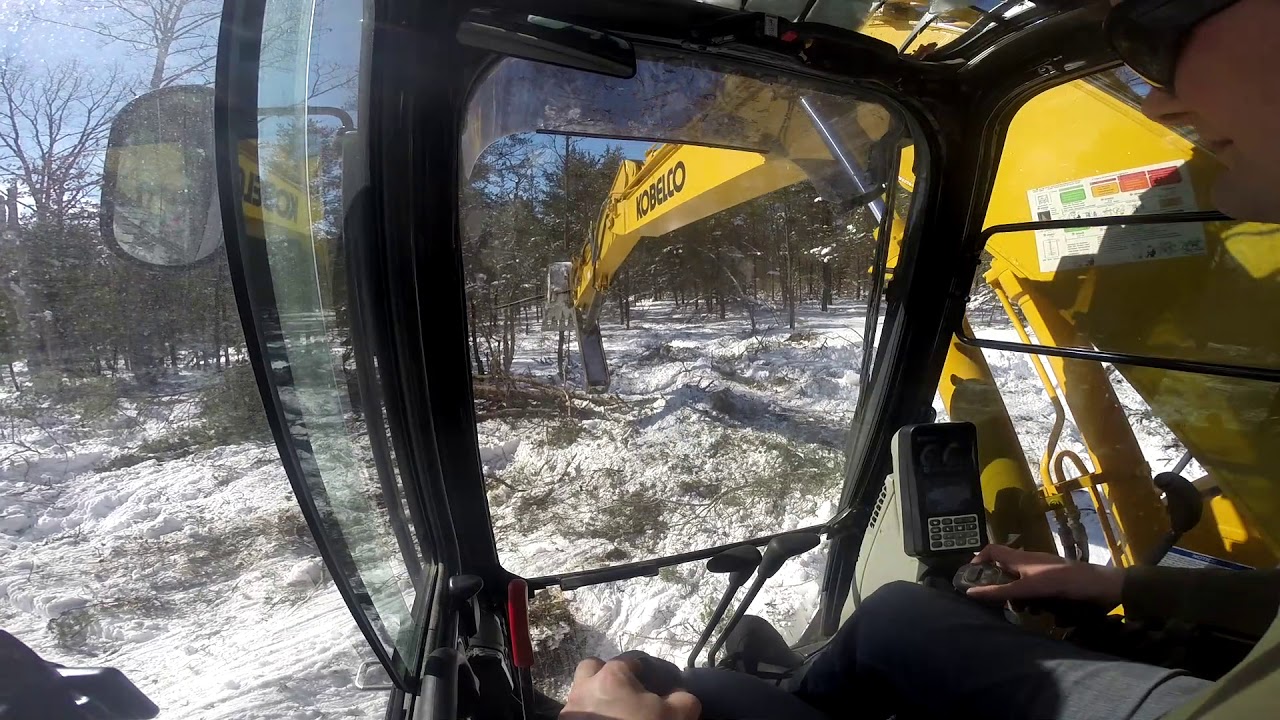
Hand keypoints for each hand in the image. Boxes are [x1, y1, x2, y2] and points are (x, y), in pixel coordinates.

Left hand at [561, 655, 700, 719]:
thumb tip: (680, 696)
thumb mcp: (674, 716)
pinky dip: (589, 716)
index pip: (632, 660)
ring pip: (581, 691)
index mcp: (612, 675)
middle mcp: (585, 687)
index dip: (648, 671)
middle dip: (606, 676)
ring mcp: (570, 710)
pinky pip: (576, 714)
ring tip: (614, 714)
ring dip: (595, 697)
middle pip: (593, 668)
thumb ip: (683, 700)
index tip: (657, 687)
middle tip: (625, 695)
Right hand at [965, 544, 1123, 605]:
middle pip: (1006, 570)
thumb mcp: (1029, 588)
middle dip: (1001, 587)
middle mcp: (1030, 562)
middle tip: (1003, 603)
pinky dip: (1035, 600)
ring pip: (1022, 583)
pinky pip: (1037, 590)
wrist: (1101, 587)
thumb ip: (1000, 591)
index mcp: (1021, 558)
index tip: (970, 577)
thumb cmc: (1063, 582)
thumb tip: (970, 593)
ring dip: (1020, 597)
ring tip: (1027, 610)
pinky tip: (1044, 611)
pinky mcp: (1056, 582)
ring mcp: (1044, 571)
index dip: (978, 560)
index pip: (992, 550)